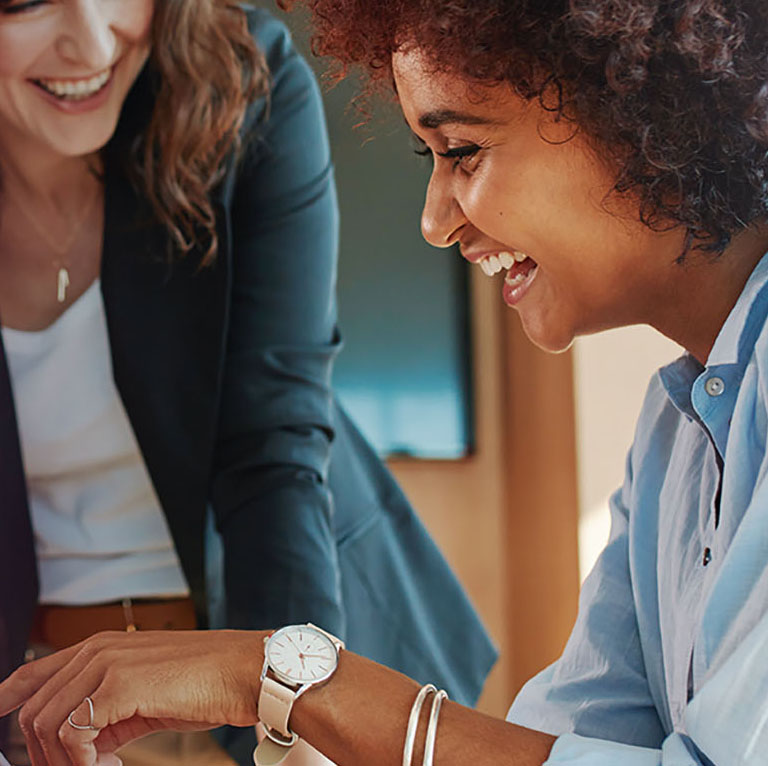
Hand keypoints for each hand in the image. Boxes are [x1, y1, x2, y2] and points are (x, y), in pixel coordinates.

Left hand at [0, 630, 266, 765]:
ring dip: (64, 762)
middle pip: (34, 710)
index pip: (34, 671)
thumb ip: (106, 712)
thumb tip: (81, 746)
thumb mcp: (144, 696)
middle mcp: (97, 648)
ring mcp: (106, 663)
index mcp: (102, 646)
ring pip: (46, 724)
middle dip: (43, 755)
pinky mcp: (118, 683)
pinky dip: (82, 761)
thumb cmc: (204, 681)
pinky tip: (113, 763)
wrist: (243, 670)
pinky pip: (73, 734)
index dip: (7, 696)